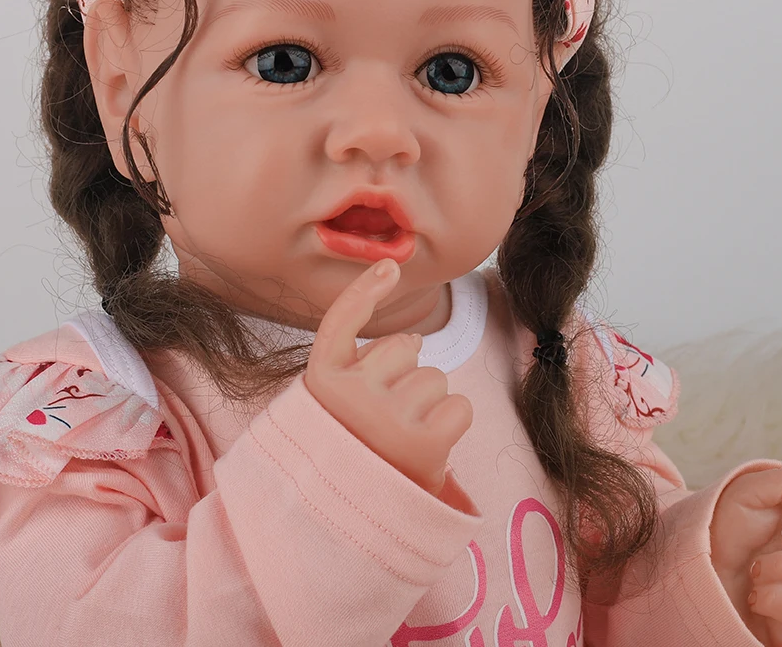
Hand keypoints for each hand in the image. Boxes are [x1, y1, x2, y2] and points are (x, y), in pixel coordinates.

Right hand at [304, 259, 473, 498]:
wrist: (353, 516)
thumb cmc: (353, 445)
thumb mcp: (338, 402)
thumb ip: (362, 363)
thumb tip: (414, 332)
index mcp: (322, 380)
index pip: (341, 322)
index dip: (366, 290)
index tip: (390, 265)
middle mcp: (351, 396)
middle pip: (406, 347)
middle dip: (405, 372)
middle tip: (384, 416)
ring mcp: (387, 419)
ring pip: (435, 377)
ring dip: (428, 402)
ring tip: (403, 435)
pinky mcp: (425, 445)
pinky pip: (459, 404)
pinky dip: (452, 421)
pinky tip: (429, 444)